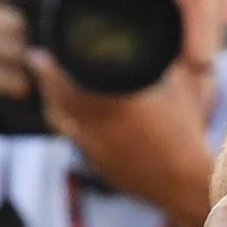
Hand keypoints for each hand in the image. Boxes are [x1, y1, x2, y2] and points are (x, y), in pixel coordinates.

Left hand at [38, 53, 216, 226]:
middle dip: (45, 82)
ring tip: (55, 90)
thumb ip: (159, 65)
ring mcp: (94, 151)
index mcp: (113, 106)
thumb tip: (150, 43)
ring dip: (54, 105)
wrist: (188, 183)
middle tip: (39, 64)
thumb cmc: (187, 132)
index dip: (48, 67)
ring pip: (61, 124)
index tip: (38, 54)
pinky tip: (82, 119)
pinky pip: (76, 140)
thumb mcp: (179, 88)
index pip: (65, 83)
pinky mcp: (99, 166)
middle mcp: (96, 129)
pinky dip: (73, 126)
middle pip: (56, 103)